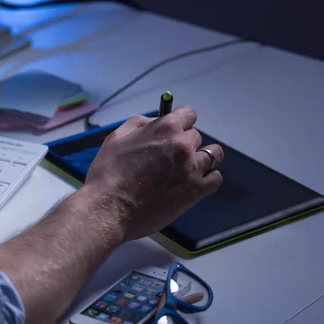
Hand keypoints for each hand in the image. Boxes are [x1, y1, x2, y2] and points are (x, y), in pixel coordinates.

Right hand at [84, 106, 223, 239]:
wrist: (109, 209)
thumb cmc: (108, 175)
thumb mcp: (117, 138)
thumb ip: (140, 124)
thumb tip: (155, 122)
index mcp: (165, 129)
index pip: (189, 114)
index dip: (180, 122)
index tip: (174, 131)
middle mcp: (183, 146)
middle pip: (196, 136)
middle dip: (183, 143)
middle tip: (167, 158)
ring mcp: (192, 169)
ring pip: (212, 155)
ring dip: (199, 159)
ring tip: (183, 169)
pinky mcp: (195, 191)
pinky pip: (215, 178)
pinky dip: (207, 178)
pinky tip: (192, 181)